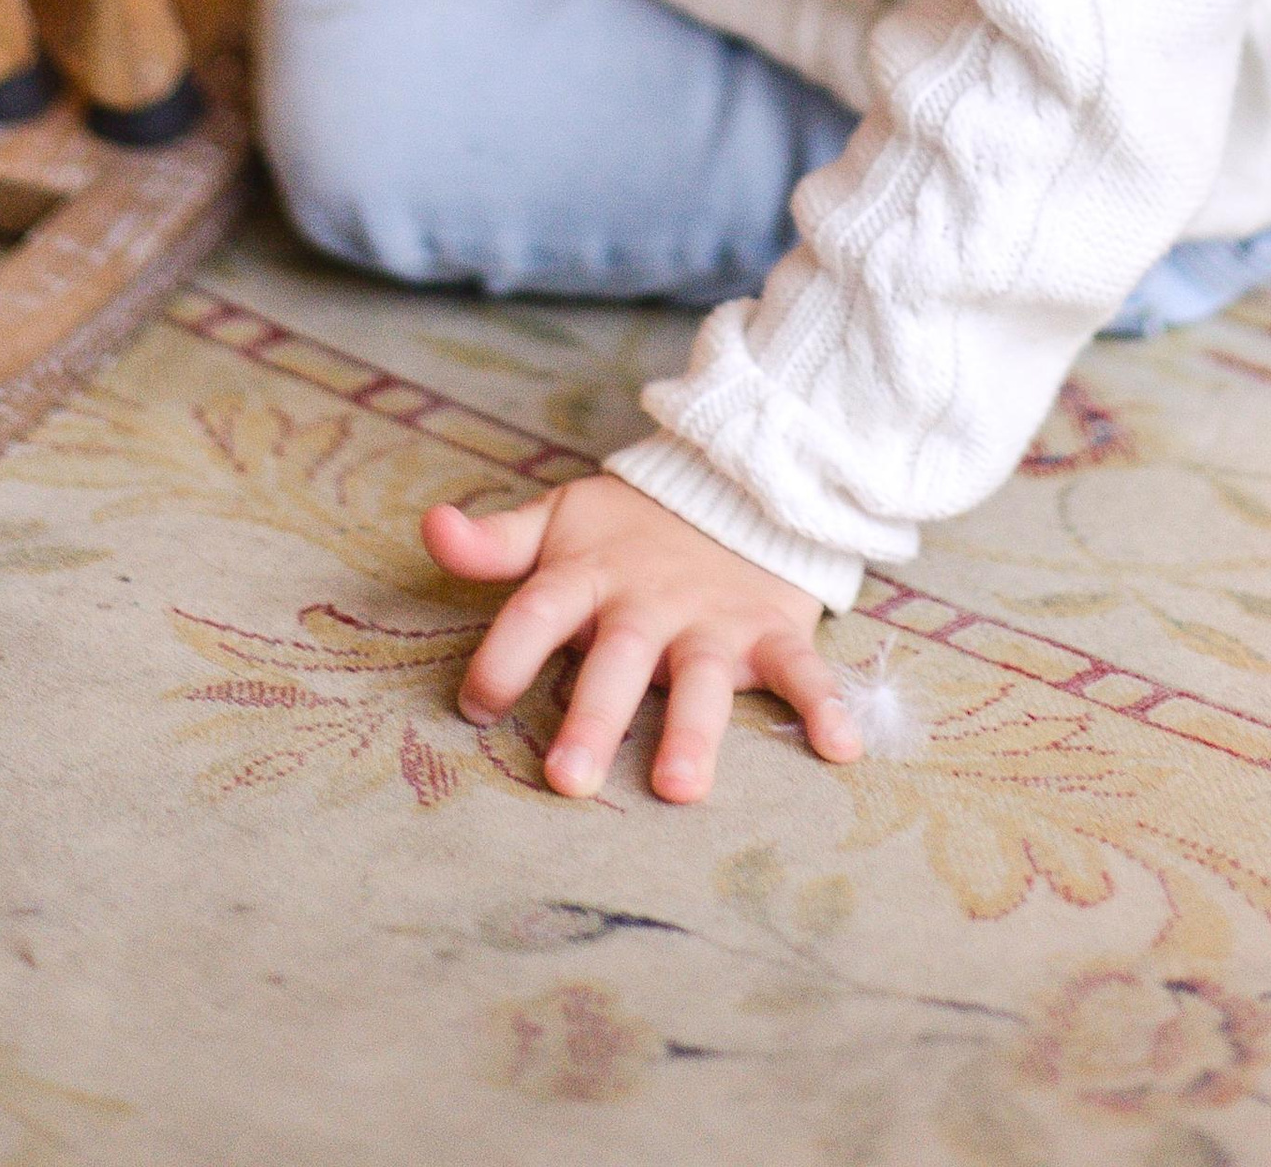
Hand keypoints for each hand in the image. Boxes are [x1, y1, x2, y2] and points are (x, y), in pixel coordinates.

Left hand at [424, 473, 860, 803]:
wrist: (736, 481)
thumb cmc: (628, 528)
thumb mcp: (560, 521)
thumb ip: (495, 541)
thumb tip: (430, 527)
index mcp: (589, 576)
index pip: (537, 612)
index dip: (505, 656)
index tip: (478, 706)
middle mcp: (648, 604)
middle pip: (617, 661)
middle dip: (593, 717)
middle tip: (567, 780)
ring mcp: (714, 621)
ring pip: (702, 680)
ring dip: (694, 731)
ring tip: (680, 788)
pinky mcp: (772, 631)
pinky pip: (803, 670)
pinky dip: (826, 705)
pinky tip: (840, 748)